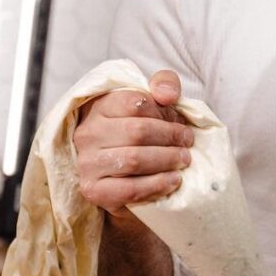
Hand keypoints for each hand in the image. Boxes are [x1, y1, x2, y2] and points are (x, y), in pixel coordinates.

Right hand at [73, 69, 194, 222]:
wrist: (116, 176)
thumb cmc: (136, 134)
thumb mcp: (151, 102)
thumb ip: (164, 84)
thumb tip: (167, 94)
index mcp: (99, 107)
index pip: (135, 103)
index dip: (163, 113)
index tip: (181, 123)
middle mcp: (88, 133)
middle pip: (137, 131)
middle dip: (170, 137)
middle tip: (187, 144)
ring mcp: (87, 163)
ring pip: (134, 159)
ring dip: (166, 160)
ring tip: (183, 160)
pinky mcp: (93, 190)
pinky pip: (130, 188)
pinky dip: (157, 185)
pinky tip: (172, 181)